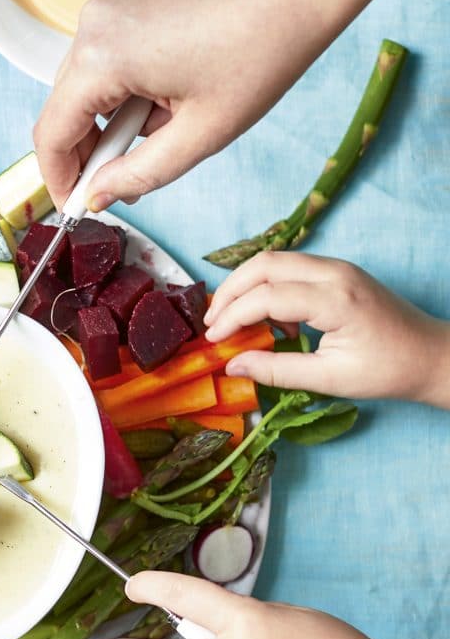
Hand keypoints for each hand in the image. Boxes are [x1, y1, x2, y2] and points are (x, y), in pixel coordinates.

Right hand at [32, 0, 381, 211]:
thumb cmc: (261, 51)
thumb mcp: (201, 134)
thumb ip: (139, 174)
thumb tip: (99, 196)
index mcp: (102, 58)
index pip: (52, 134)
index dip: (60, 179)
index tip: (78, 208)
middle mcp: (91, 28)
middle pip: (64, 110)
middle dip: (93, 152)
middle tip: (129, 184)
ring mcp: (106, 12)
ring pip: (88, 90)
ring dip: (116, 123)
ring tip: (174, 130)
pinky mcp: (125, 7)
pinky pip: (108, 65)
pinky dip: (129, 94)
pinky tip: (174, 100)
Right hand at [204, 250, 449, 404]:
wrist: (430, 355)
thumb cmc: (387, 371)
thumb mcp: (329, 379)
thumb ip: (277, 370)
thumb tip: (233, 365)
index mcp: (335, 300)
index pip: (266, 296)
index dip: (232, 316)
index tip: (213, 340)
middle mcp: (335, 272)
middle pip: (264, 264)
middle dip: (230, 291)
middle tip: (211, 323)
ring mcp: (338, 267)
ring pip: (275, 260)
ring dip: (246, 285)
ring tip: (229, 320)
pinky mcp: (338, 271)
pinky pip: (291, 267)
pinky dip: (267, 286)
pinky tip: (265, 317)